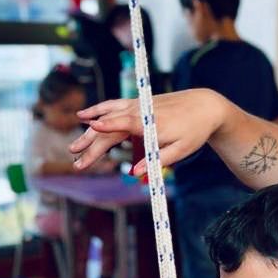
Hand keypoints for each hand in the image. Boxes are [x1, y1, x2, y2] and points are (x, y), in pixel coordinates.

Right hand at [71, 88, 225, 173]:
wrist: (203, 105)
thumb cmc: (194, 130)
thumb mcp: (181, 150)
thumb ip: (157, 160)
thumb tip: (134, 173)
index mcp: (151, 124)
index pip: (125, 123)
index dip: (108, 125)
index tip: (92, 127)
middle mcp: (140, 112)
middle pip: (110, 128)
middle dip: (92, 146)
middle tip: (78, 164)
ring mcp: (136, 106)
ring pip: (106, 116)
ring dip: (88, 132)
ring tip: (74, 148)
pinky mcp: (136, 104)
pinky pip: (112, 106)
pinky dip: (97, 110)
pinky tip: (83, 117)